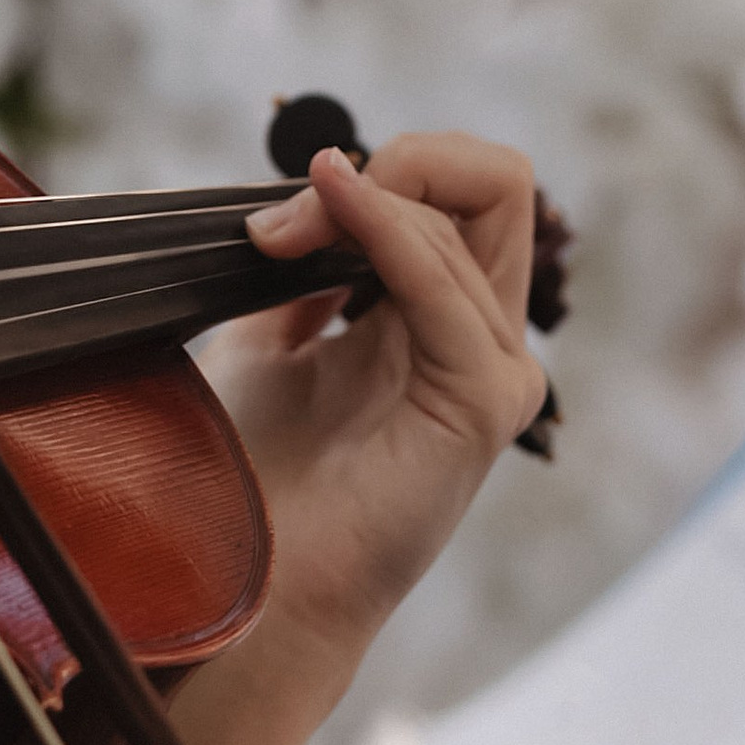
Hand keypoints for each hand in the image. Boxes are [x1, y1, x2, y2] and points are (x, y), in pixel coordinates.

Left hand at [215, 135, 545, 678]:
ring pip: (461, 221)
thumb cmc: (250, 481)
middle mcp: (478, 340)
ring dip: (357, 206)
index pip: (463, 189)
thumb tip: (311, 191)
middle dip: (397, 163)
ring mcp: (492, 371)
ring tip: (273, 243)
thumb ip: (299, 268)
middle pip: (497, 183)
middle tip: (295, 211)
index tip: (277, 218)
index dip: (381, 170)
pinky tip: (329, 209)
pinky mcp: (483, 403)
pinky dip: (386, 229)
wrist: (247, 582)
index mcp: (437, 322)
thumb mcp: (262, 340)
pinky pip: (445, 285)